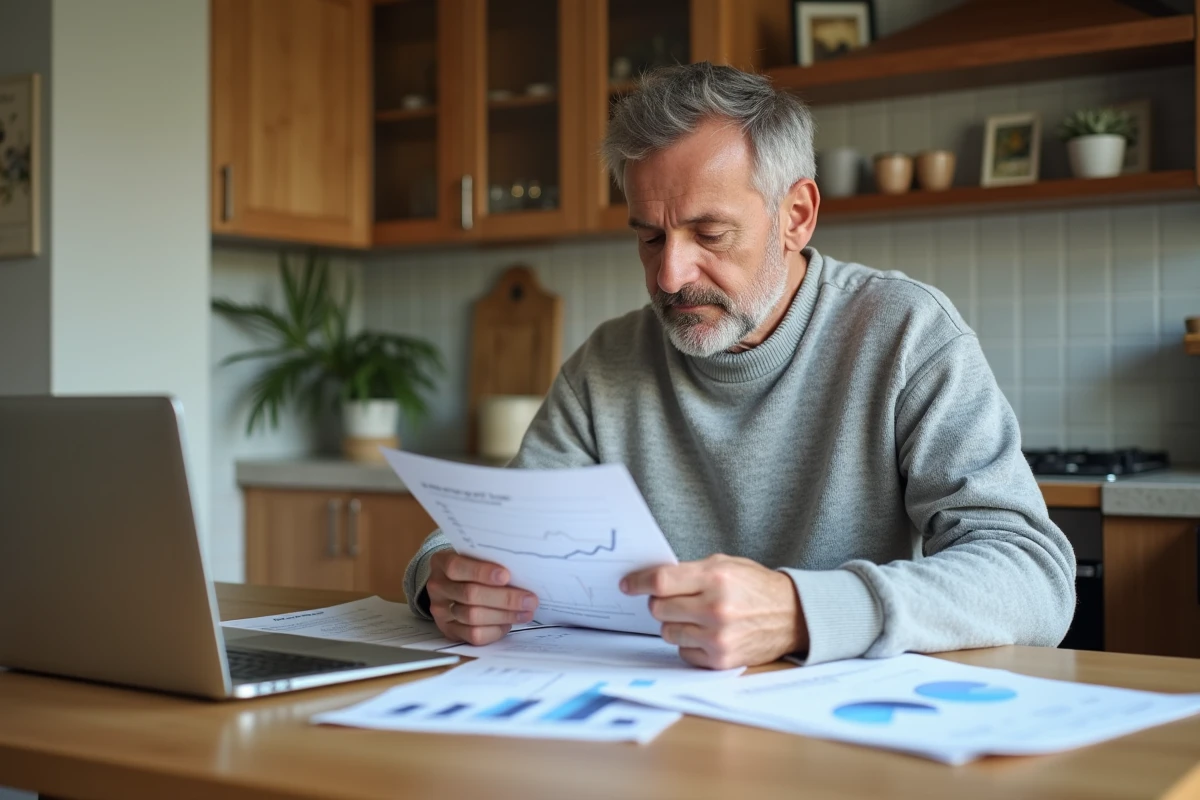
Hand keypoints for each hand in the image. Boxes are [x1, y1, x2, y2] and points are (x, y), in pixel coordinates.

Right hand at [425, 550, 537, 645]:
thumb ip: (491, 561)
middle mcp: (438, 587)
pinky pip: (473, 635)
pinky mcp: (449, 630)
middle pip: (470, 594)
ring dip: (505, 615)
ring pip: (473, 616)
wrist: (453, 584)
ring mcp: (441, 611)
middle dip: (504, 598)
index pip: (457, 567)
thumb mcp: (476, 557)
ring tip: (526, 612)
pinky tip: (509, 623)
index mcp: (442, 562)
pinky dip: (495, 629)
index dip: (482, 572)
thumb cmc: (472, 567)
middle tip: (529, 600)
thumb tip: (523, 572)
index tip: (506, 575)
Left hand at [621, 554, 807, 668]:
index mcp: (715, 578)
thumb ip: (690, 571)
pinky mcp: (720, 659)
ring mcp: (718, 637)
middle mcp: (715, 609)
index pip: (661, 582)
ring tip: (694, 616)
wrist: (792, 615)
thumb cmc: (756, 587)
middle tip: (673, 599)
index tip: (628, 584)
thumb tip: (650, 580)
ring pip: (667, 632)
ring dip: (674, 624)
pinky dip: (688, 643)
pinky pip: (683, 652)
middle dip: (660, 603)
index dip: (639, 582)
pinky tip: (705, 633)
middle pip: (659, 608)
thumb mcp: (726, 565)